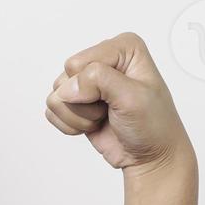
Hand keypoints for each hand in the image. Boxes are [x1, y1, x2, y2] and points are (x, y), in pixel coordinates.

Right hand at [44, 31, 193, 173]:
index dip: (92, 87)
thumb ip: (99, 81)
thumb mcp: (133, 98)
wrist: (150, 156)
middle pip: (65, 78)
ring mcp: (87, 81)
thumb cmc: (152, 126)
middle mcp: (103, 60)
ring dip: (78, 116)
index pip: (78, 63)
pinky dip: (70, 125)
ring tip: (103, 118)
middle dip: (85, 103)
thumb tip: (67, 87)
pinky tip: (93, 125)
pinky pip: (52, 111)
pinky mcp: (75, 102)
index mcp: (123, 48)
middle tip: (111, 110)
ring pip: (56, 96)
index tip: (118, 98)